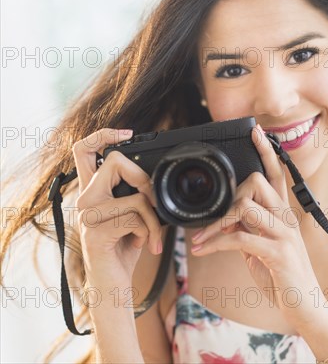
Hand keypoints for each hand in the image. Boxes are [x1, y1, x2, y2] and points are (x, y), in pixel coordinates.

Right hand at [73, 128, 163, 296]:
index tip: (126, 133)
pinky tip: (144, 244)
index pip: (83, 150)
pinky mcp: (96, 232)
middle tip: (153, 203)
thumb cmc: (125, 247)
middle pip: (114, 161)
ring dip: (154, 218)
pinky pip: (136, 218)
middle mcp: (84, 199)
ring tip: (152, 235)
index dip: (103, 134)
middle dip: (144, 180)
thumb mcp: (133, 215)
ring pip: (136, 197)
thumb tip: (153, 179)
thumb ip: (134, 194)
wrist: (114, 284)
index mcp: (92, 192)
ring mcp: (87, 215)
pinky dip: (150, 232)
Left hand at [190, 125, 322, 327]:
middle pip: (258, 183)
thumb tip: (229, 217)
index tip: (256, 131)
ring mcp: (284, 235)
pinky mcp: (277, 253)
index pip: (277, 174)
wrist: (305, 307)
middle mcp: (287, 219)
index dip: (266, 152)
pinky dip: (215, 243)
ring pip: (246, 206)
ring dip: (217, 223)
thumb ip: (250, 228)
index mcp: (285, 215)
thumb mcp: (263, 248)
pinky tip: (202, 250)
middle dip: (230, 195)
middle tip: (212, 220)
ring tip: (202, 238)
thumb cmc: (283, 277)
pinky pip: (240, 238)